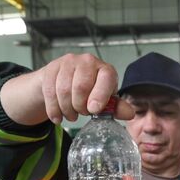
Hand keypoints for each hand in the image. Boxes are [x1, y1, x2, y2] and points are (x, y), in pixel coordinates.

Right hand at [0, 53, 133, 125]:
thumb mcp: (105, 100)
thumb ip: (116, 107)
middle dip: (80, 106)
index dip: (100, 95)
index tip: (94, 110)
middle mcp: (87, 61)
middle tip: (82, 113)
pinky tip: (58, 117)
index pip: (105, 78)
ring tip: (71, 115)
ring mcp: (68, 62)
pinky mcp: (51, 68)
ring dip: (67, 109)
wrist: (63, 83)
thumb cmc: (89, 92)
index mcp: (105, 69)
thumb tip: (130, 113)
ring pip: (64, 90)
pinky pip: (50, 92)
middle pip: (81, 86)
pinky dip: (54, 109)